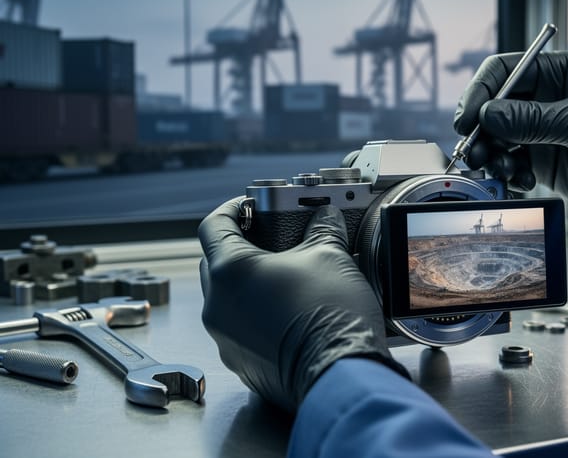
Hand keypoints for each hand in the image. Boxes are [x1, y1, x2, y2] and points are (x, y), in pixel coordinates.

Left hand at [198, 199, 407, 411]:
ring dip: (247, 285)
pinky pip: (240, 329)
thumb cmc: (331, 316)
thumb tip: (326, 219)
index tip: (248, 206)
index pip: (213, 225)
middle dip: (239, 246)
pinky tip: (288, 311)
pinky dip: (256, 315)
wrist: (340, 374)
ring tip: (284, 277)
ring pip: (226, 299)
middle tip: (270, 239)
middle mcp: (217, 306)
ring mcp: (225, 339)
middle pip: (214, 263)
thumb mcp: (331, 256)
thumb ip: (323, 229)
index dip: (231, 208)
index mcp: (230, 272)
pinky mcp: (241, 363)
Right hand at [454, 50, 567, 248]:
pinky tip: (520, 182)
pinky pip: (512, 163)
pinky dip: (508, 173)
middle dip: (482, 129)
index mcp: (561, 73)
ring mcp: (546, 132)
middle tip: (474, 152)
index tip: (469, 118)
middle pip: (496, 106)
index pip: (505, 70)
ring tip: (500, 170)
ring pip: (500, 138)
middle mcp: (550, 99)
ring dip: (492, 154)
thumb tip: (487, 115)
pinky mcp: (547, 162)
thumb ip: (533, 121)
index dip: (482, 91)